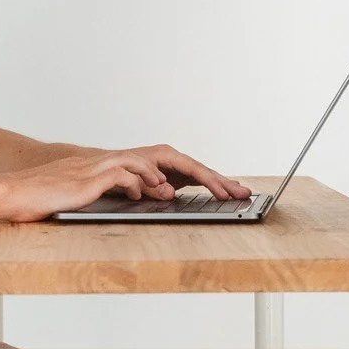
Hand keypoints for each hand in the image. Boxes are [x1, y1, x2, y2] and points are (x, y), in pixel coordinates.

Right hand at [0, 151, 177, 220]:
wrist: (9, 193)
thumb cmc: (25, 199)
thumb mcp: (54, 196)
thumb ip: (68, 197)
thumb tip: (74, 208)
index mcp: (79, 167)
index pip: (116, 160)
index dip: (137, 170)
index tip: (150, 183)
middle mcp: (85, 164)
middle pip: (128, 156)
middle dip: (151, 169)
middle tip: (164, 184)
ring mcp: (85, 171)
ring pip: (128, 161)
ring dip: (148, 174)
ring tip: (159, 187)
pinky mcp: (84, 182)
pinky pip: (118, 175)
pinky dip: (133, 183)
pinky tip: (136, 196)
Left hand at [115, 145, 251, 200]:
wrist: (104, 168)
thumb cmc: (118, 171)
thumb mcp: (132, 180)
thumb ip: (152, 187)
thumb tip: (171, 192)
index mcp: (165, 155)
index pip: (193, 168)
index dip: (210, 181)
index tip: (223, 192)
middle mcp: (172, 158)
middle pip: (203, 171)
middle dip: (224, 183)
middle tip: (244, 193)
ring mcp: (175, 167)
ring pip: (202, 175)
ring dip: (221, 184)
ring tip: (241, 193)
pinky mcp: (175, 176)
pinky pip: (197, 180)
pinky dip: (211, 185)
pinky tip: (223, 191)